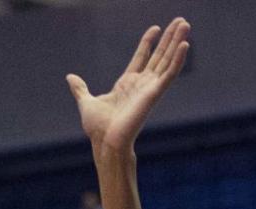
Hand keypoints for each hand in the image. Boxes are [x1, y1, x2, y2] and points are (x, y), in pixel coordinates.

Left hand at [67, 19, 189, 153]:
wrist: (105, 141)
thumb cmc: (98, 128)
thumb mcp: (87, 102)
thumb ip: (80, 89)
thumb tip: (70, 77)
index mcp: (127, 84)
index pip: (142, 57)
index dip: (148, 42)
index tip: (155, 28)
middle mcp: (141, 85)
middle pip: (159, 56)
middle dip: (169, 38)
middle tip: (181, 21)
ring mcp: (149, 88)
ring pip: (168, 60)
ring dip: (177, 42)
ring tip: (185, 24)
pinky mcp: (155, 93)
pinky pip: (170, 73)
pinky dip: (178, 59)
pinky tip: (185, 44)